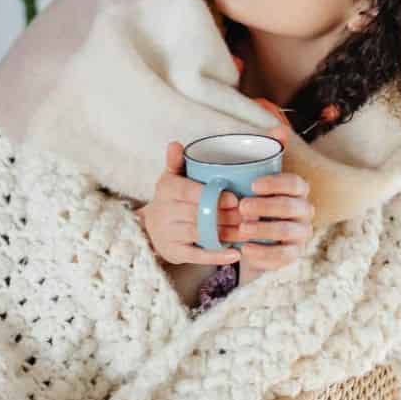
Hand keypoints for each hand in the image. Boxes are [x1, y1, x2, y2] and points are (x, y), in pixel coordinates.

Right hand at [136, 142, 246, 265]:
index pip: (189, 192)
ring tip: (248, 231)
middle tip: (250, 215)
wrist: (150, 228)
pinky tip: (236, 253)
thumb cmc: (170, 199)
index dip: (212, 196)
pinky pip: (198, 256)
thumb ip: (176, 161)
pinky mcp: (175, 253)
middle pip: (198, 215)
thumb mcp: (171, 178)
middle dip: (225, 215)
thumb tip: (175, 144)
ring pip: (201, 235)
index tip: (235, 198)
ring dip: (227, 234)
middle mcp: (165, 213)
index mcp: (167, 190)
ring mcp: (169, 234)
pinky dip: (218, 255)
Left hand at [236, 172, 314, 270]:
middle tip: (242, 207)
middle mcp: (304, 211)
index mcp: (297, 192)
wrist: (259, 241)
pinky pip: (282, 254)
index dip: (275, 183)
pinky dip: (262, 252)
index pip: (294, 183)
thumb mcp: (252, 197)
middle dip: (264, 206)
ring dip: (262, 229)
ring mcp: (302, 233)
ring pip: (286, 230)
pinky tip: (245, 249)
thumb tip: (226, 188)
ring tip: (242, 228)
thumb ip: (245, 190)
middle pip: (289, 206)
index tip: (253, 186)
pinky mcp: (295, 253)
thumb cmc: (254, 210)